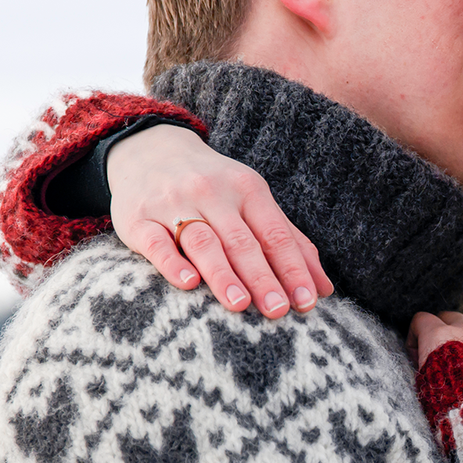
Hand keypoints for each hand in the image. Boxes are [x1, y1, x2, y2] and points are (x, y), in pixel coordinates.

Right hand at [107, 123, 332, 318]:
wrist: (148, 152)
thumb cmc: (212, 189)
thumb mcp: (251, 202)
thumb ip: (288, 241)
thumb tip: (324, 288)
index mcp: (247, 189)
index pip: (275, 234)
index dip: (292, 269)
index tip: (307, 302)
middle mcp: (212, 193)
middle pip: (242, 241)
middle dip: (262, 278)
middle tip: (278, 311)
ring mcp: (173, 204)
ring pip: (203, 242)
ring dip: (223, 275)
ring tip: (240, 305)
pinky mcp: (138, 218)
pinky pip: (157, 242)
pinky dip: (172, 263)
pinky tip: (189, 283)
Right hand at [407, 311, 462, 401]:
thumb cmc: (453, 416)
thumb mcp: (424, 391)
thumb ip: (425, 367)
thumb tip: (425, 359)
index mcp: (441, 337)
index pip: (423, 321)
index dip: (419, 338)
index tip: (420, 355)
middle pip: (455, 320)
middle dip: (451, 338)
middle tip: (451, 364)